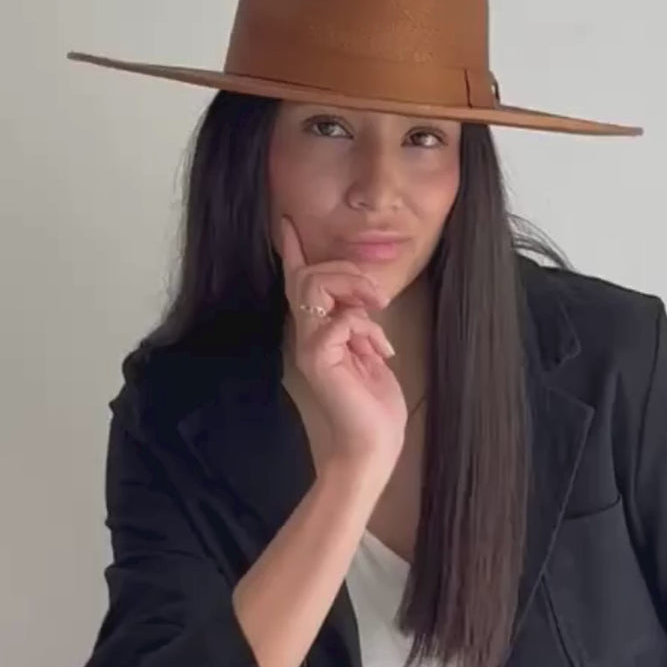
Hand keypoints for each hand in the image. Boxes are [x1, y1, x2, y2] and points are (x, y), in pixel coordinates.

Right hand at [280, 215, 407, 468]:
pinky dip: (366, 327)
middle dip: (348, 272)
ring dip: (355, 289)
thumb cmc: (375, 404)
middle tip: (379, 298)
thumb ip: (359, 323)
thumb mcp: (370, 351)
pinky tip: (379, 351)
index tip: (287, 223)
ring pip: (317, 286)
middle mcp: (307, 336)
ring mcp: (310, 346)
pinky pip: (341, 318)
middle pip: (310, 275)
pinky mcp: (319, 358)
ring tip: (379, 311)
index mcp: (318, 332)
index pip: (300, 283)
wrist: (374, 442)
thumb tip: (364, 301)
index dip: (295, 252)